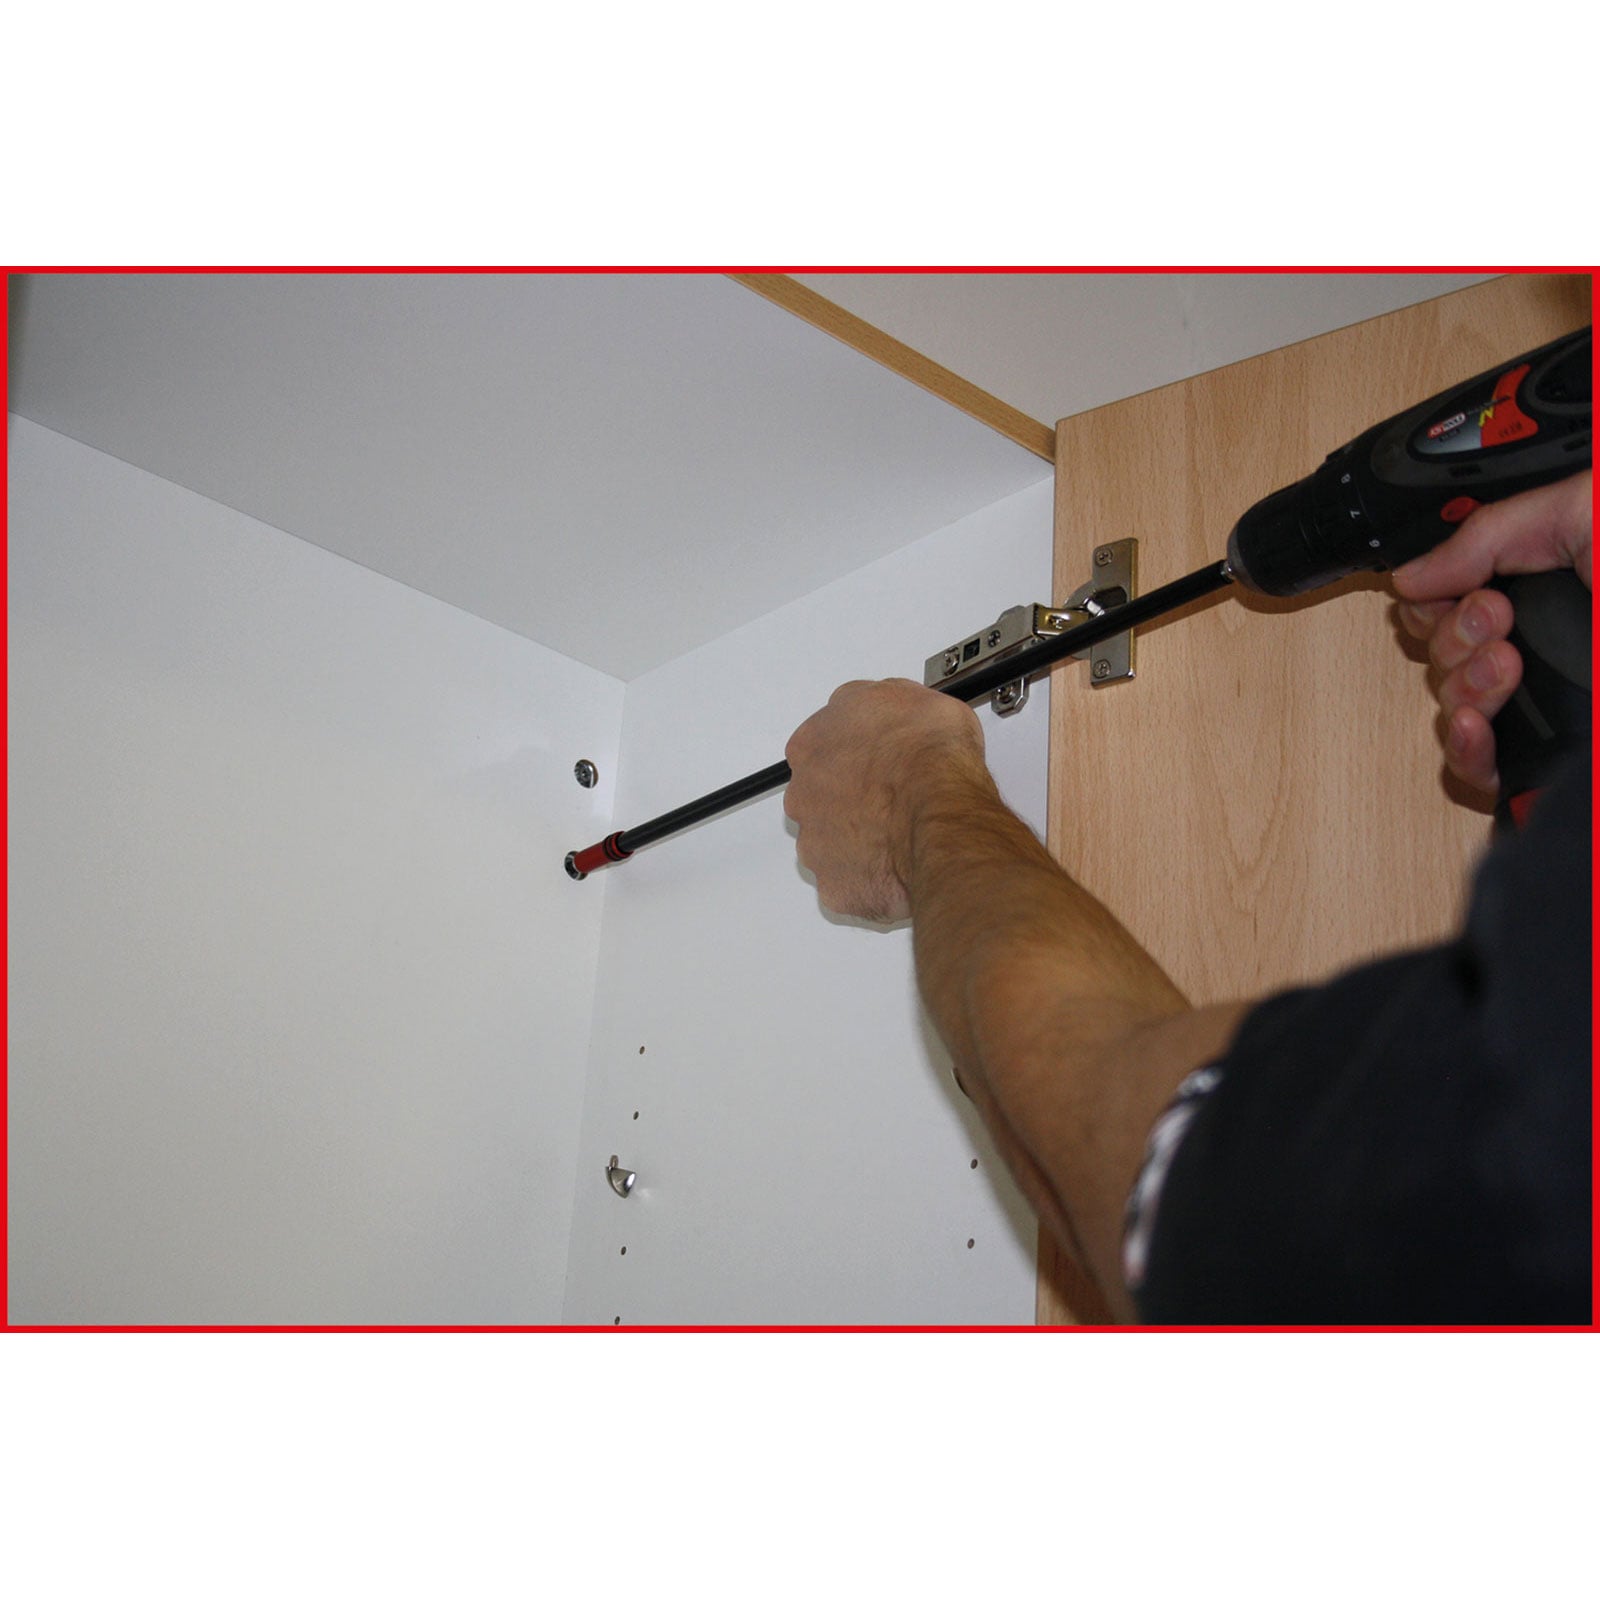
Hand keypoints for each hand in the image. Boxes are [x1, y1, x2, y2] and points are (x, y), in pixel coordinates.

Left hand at [783, 679, 989, 921]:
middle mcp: (804, 795)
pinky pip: (849, 885)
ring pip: (831, 844)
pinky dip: (871, 880)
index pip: (821, 748)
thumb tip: (888, 710)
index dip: (855, 756)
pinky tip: (898, 866)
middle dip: (850, 801)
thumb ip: (881, 706)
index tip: (878, 761)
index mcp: (812, 745)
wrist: (941, 813)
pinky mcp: (835, 885)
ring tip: (898, 836)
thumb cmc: (928, 757)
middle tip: (890, 801)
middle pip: (819, 798)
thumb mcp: (912, 697)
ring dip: (858, 841)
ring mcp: (816, 843)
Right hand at [1393, 472, 1591, 794]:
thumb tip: (1413, 573)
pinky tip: (1480, 721)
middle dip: (1452, 633)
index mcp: (1557, 586)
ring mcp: (1549, 706)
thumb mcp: (1585, 512)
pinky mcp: (1553, 761)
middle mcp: (1548, 646)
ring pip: (1453, 706)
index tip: (1458, 584)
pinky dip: (1465, 745)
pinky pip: (1473, 768)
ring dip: (1463, 682)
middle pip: (1443, 652)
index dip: (1438, 594)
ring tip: (1506, 666)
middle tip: (1497, 617)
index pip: (1456, 597)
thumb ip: (1490, 532)